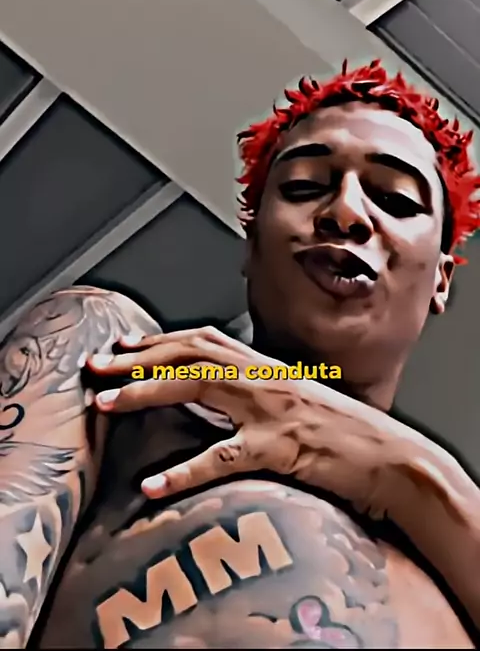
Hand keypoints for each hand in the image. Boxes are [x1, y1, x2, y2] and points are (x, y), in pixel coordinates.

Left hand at [87, 326, 405, 517]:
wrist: (392, 458)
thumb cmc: (344, 434)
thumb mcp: (297, 402)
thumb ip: (258, 393)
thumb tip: (220, 394)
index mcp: (267, 368)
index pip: (204, 341)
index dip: (159, 340)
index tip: (123, 345)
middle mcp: (265, 379)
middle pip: (192, 353)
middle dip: (139, 357)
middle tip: (97, 367)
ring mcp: (271, 411)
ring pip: (199, 388)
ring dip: (147, 392)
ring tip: (107, 403)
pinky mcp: (280, 449)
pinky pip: (224, 458)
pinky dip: (185, 471)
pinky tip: (154, 485)